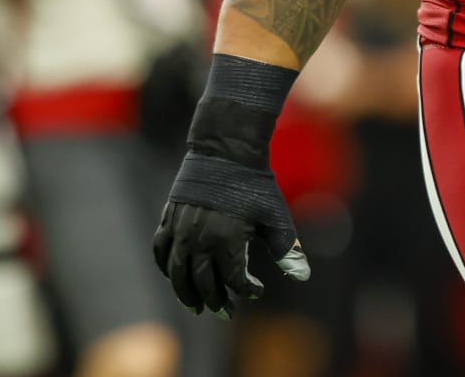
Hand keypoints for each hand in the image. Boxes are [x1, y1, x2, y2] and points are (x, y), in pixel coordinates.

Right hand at [152, 56, 309, 318]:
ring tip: (196, 306)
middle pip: (202, 283)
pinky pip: (161, 251)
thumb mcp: (276, 217)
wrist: (226, 152)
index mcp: (227, 241)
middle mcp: (200, 240)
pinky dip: (166, 267)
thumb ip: (287, 249)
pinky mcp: (169, 219)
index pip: (233, 280)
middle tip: (224, 312)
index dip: (245, 290)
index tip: (255, 292)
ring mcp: (181, 230)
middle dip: (215, 301)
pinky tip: (174, 275)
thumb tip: (303, 276)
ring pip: (177, 272)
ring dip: (185, 293)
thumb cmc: (255, 185)